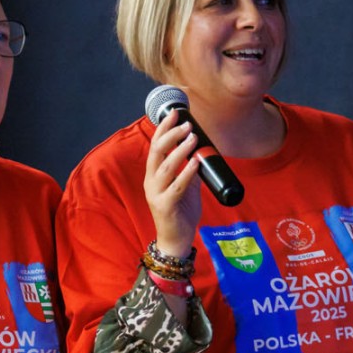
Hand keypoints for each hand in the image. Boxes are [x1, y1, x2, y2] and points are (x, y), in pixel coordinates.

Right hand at [145, 111, 201, 257]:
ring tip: (192, 137)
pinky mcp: (166, 206)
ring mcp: (156, 194)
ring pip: (166, 167)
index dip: (163, 129)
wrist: (176, 238)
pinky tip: (196, 162)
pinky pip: (177, 186)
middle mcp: (151, 182)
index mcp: (153, 175)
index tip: (175, 113)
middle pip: (157, 153)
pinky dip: (187, 172)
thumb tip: (200, 152)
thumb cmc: (180, 212)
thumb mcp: (185, 186)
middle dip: (171, 135)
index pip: (155, 147)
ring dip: (180, 150)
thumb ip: (188, 170)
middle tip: (186, 123)